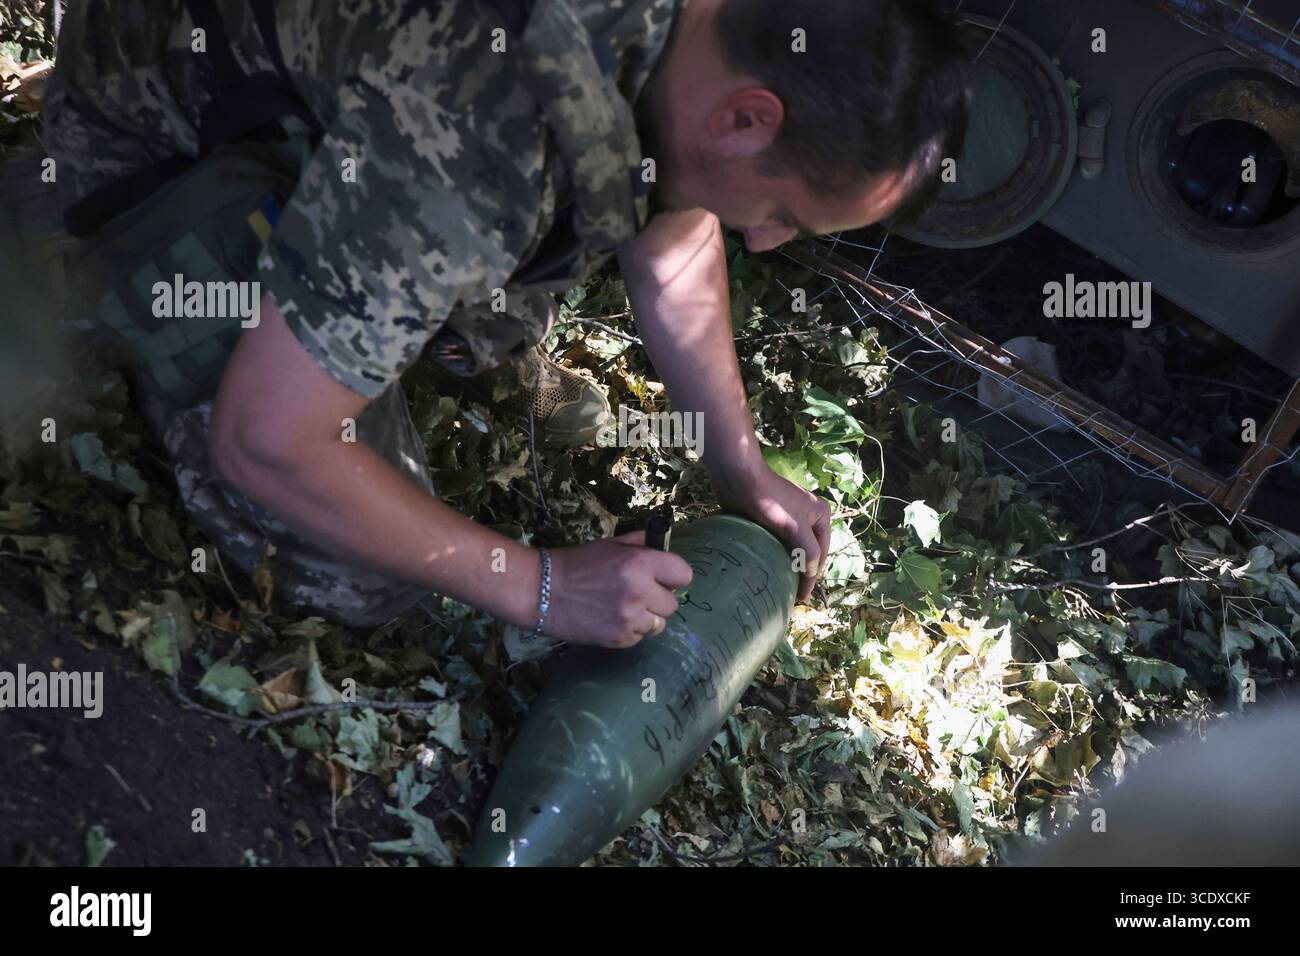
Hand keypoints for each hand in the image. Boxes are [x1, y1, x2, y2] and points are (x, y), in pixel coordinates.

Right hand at [545, 531, 693, 647]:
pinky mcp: (620, 638)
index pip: (684, 574)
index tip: (662, 578)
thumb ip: (641, 543)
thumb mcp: (611, 544)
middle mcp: (641, 590)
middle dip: (658, 600)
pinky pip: (639, 637)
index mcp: (641, 562)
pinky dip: (629, 631)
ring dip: (646, 618)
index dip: (673, 577)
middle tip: (637, 595)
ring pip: (659, 624)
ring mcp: (631, 617)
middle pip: (673, 603)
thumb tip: (663, 544)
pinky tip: (610, 619)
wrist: (543, 590)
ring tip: (622, 609)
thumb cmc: (577, 564)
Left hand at [714, 462, 831, 601]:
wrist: (740, 478)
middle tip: (792, 594)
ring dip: (788, 564)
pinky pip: (778, 542)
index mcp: (822, 515)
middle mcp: (809, 516)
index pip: (821, 553)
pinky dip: (776, 556)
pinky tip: (769, 569)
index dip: (812, 576)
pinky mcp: (772, 519)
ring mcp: (790, 517)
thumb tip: (812, 574)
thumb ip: (808, 552)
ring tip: (781, 586)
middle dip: (802, 571)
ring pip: (792, 547)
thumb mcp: (795, 527)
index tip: (802, 598)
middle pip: (808, 550)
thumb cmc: (772, 501)